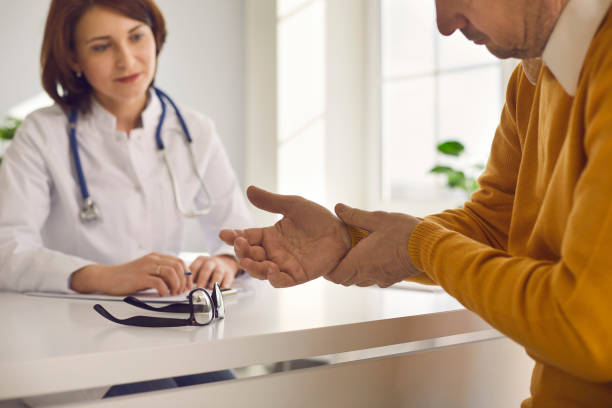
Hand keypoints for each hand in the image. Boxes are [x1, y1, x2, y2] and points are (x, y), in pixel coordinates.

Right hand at [70, 252, 191, 295]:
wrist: (107, 277)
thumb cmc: (127, 277)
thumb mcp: (147, 272)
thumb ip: (160, 274)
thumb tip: (178, 283)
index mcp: (156, 257)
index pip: (179, 262)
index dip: (187, 274)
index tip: (188, 285)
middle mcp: (152, 260)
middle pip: (177, 266)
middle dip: (184, 280)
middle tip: (181, 291)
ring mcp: (146, 267)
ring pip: (170, 272)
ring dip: (176, 284)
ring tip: (173, 293)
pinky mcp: (139, 277)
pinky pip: (158, 282)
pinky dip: (164, 289)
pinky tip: (162, 294)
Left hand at [189, 255, 239, 288]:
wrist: (226, 262)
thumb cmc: (208, 269)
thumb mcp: (199, 268)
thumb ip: (192, 277)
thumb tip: (185, 289)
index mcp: (201, 260)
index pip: (194, 268)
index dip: (191, 278)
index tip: (188, 288)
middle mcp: (211, 262)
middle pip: (206, 269)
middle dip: (202, 280)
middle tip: (199, 289)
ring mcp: (221, 267)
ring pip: (218, 273)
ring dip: (214, 281)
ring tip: (211, 289)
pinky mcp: (229, 272)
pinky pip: (228, 278)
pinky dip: (225, 284)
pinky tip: (222, 289)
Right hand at [219, 186, 350, 286]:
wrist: (343, 233)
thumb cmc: (319, 220)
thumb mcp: (293, 205)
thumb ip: (271, 201)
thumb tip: (249, 190)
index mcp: (270, 236)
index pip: (247, 237)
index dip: (234, 236)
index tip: (224, 233)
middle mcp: (274, 252)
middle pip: (250, 256)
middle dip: (241, 252)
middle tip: (239, 243)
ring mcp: (285, 264)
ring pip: (261, 271)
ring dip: (252, 267)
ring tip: (248, 259)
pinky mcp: (298, 275)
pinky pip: (281, 280)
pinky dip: (273, 277)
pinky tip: (270, 268)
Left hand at [326, 204, 421, 286]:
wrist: (430, 247)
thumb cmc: (402, 232)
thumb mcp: (376, 219)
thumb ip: (354, 216)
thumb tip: (338, 208)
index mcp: (359, 262)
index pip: (335, 276)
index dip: (329, 270)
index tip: (330, 258)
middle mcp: (368, 274)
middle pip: (346, 280)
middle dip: (341, 269)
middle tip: (342, 254)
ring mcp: (381, 279)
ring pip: (361, 281)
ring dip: (355, 271)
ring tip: (357, 254)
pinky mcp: (393, 279)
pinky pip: (375, 280)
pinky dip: (370, 272)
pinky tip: (375, 258)